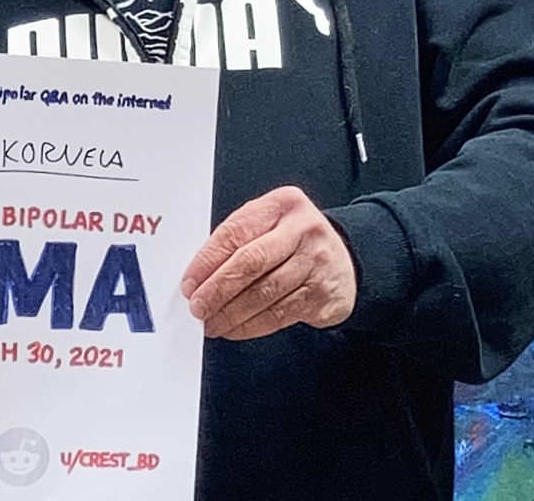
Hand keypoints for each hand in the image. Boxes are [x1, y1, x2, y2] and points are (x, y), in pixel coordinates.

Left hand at [180, 186, 357, 339]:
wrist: (345, 260)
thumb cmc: (295, 241)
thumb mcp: (270, 224)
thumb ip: (237, 241)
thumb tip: (198, 277)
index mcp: (282, 205)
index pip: (236, 232)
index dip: (207, 261)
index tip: (189, 282)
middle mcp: (303, 230)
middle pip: (250, 263)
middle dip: (217, 290)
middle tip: (198, 307)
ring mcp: (317, 263)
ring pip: (264, 294)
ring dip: (231, 313)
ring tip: (212, 322)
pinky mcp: (322, 294)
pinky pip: (279, 314)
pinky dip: (251, 325)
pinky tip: (235, 328)